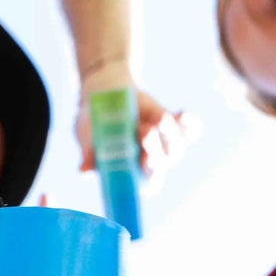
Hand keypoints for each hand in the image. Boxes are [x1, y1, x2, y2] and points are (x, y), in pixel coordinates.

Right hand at [76, 83, 195, 185]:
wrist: (104, 92)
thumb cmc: (92, 122)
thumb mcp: (86, 136)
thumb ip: (89, 154)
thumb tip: (84, 171)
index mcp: (131, 172)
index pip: (149, 183)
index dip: (151, 174)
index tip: (145, 158)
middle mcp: (151, 162)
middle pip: (164, 163)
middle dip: (157, 150)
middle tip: (144, 132)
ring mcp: (164, 144)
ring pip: (178, 146)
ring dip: (170, 133)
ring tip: (158, 117)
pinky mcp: (172, 126)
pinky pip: (191, 129)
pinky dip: (191, 123)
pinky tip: (183, 114)